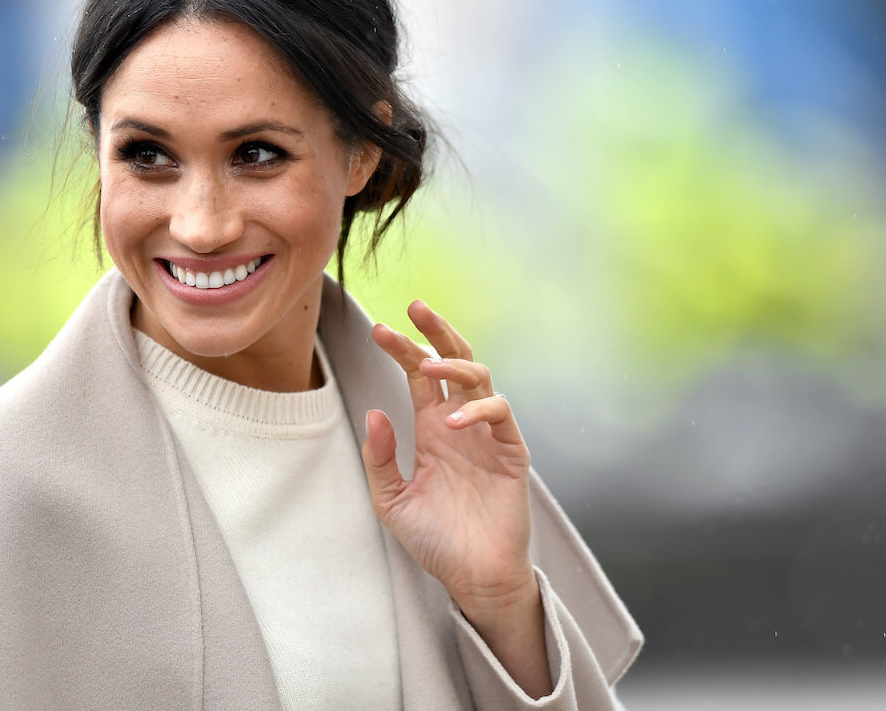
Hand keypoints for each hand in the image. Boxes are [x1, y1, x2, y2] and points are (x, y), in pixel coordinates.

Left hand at [361, 300, 536, 617]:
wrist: (472, 578)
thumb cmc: (434, 540)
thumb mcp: (391, 501)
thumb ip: (379, 459)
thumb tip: (374, 411)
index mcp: (431, 427)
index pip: (417, 375)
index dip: (401, 349)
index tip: (378, 330)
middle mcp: (460, 422)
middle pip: (453, 360)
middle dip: (437, 331)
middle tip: (416, 307)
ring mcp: (487, 434)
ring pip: (479, 377)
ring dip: (453, 365)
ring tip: (426, 367)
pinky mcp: (511, 452)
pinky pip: (500, 413)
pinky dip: (477, 409)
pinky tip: (453, 421)